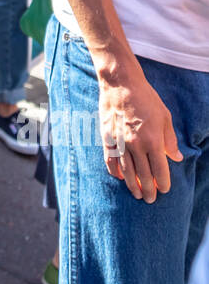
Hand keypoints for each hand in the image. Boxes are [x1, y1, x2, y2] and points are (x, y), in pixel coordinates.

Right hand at [97, 67, 181, 202]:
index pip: (160, 169)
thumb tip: (177, 158)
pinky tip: (120, 178)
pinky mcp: (107, 138)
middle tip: (150, 199)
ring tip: (137, 194)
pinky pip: (110, 160)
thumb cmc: (146, 98)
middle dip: (148, 190)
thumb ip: (170, 140)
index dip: (163, 183)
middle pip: (143, 174)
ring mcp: (120, 142)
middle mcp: (135, 144)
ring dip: (132, 185)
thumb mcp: (165, 117)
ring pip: (126, 171)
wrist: (120, 84)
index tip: (164, 190)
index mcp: (153, 140)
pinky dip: (115, 172)